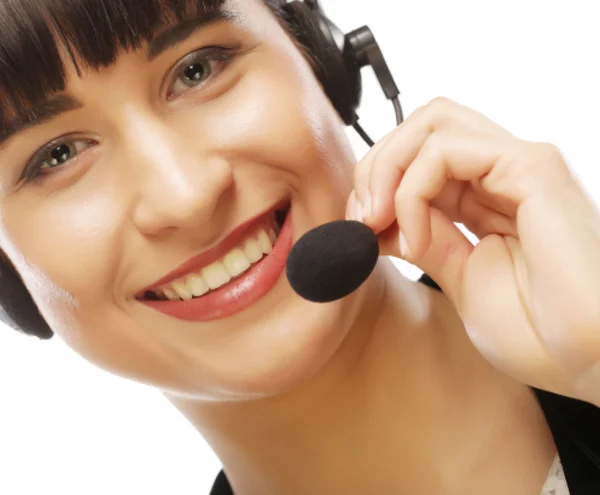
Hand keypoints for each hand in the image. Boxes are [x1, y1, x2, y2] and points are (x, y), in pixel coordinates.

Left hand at [347, 97, 599, 405]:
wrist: (594, 361)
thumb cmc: (541, 332)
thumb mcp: (461, 280)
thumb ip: (424, 241)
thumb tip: (379, 219)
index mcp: (487, 197)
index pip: (418, 155)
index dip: (375, 182)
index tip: (358, 228)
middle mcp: (502, 172)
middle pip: (420, 126)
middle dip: (375, 166)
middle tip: (361, 218)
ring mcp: (519, 165)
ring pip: (431, 122)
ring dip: (387, 169)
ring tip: (379, 222)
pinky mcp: (533, 167)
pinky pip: (447, 150)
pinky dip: (413, 190)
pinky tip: (416, 237)